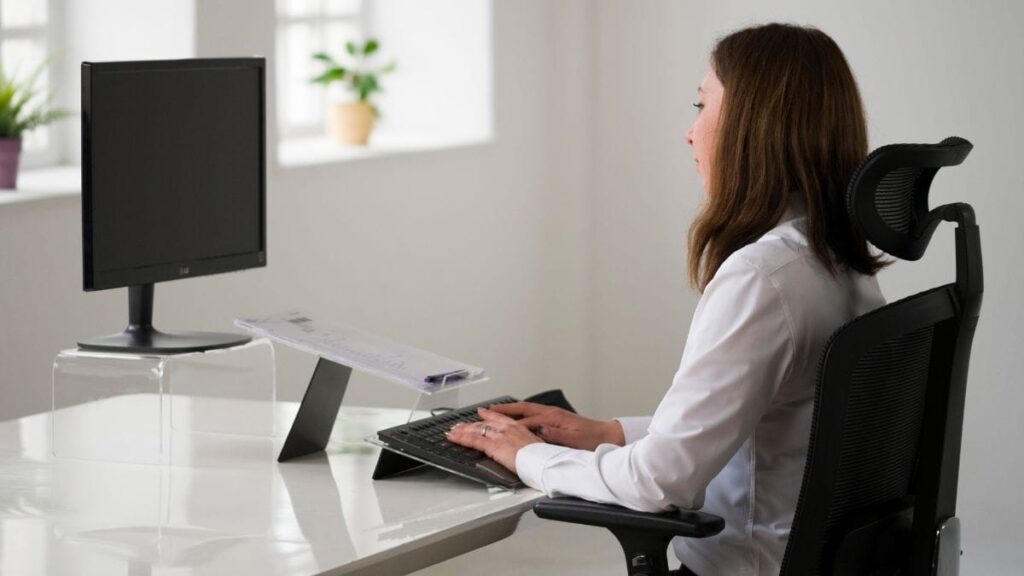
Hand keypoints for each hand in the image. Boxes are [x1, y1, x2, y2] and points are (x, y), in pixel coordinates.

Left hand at [445, 408, 542, 473]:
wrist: (542, 461)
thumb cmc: (542, 457)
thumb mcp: (535, 445)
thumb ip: (525, 443)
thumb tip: (523, 447)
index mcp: (518, 427)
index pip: (499, 418)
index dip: (488, 415)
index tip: (482, 413)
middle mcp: (507, 428)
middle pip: (484, 423)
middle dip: (471, 424)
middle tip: (460, 425)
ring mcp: (499, 436)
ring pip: (476, 430)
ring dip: (462, 431)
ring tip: (452, 431)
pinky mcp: (493, 446)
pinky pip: (473, 440)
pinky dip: (461, 438)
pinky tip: (453, 437)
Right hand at [487, 402, 624, 450]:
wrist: (608, 436)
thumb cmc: (592, 440)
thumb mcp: (572, 441)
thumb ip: (553, 435)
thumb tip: (537, 431)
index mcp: (553, 418)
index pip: (524, 420)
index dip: (507, 422)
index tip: (491, 424)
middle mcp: (551, 413)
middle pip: (521, 409)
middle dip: (502, 410)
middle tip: (484, 411)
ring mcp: (553, 414)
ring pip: (526, 410)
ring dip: (509, 410)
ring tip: (494, 410)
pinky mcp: (556, 418)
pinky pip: (532, 413)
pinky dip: (520, 413)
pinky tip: (515, 417)